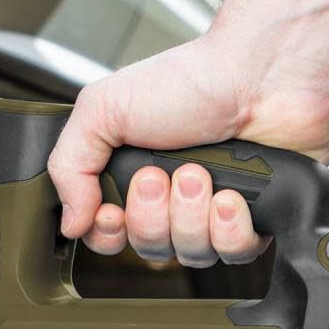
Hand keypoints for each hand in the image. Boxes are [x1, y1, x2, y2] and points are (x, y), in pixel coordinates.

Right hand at [46, 29, 328, 265]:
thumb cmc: (190, 81)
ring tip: (199, 173)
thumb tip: (68, 222)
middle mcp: (172, 199)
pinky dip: (230, 229)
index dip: (108, 233)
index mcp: (133, 176)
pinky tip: (230, 196)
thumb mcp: (103, 109)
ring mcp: (213, 212)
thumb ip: (69, 165)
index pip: (109, 236)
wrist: (260, 74)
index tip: (111, 211)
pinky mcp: (254, 219)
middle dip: (152, 215)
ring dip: (190, 215)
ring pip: (191, 254)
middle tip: (159, 175)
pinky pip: (234, 254)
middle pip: (148, 249)